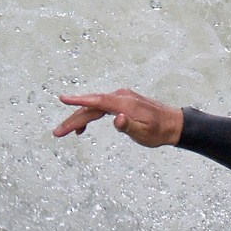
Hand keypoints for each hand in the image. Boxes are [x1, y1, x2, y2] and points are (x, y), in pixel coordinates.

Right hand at [53, 88, 184, 145]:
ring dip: (79, 118)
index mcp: (124, 103)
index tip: (62, 99)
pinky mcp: (122, 101)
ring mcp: (121, 98)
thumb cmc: (159, 131)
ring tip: (66, 132)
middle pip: (91, 107)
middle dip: (73, 119)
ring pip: (94, 107)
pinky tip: (84, 127)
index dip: (79, 101)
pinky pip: (101, 107)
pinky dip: (90, 115)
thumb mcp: (145, 133)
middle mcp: (121, 97)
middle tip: (58, 132)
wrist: (173, 123)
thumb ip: (129, 126)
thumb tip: (116, 118)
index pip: (97, 101)